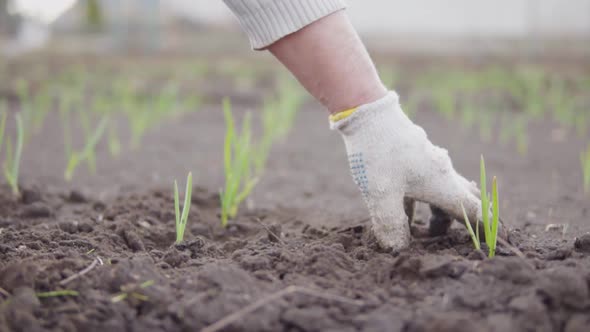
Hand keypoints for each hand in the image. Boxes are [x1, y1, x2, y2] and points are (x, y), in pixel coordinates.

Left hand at [332, 92, 503, 250]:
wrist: (366, 112)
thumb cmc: (377, 154)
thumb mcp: (381, 194)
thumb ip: (390, 224)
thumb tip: (396, 247)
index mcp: (441, 183)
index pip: (472, 210)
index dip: (483, 228)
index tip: (495, 241)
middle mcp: (440, 172)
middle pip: (457, 202)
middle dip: (456, 224)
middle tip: (449, 243)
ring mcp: (426, 162)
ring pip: (438, 192)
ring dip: (434, 213)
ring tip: (421, 234)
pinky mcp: (409, 156)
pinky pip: (420, 184)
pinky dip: (417, 201)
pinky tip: (401, 211)